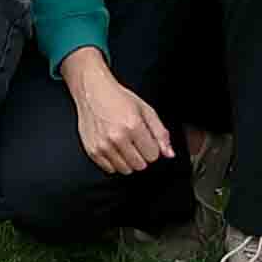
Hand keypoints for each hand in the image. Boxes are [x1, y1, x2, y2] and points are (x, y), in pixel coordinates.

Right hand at [66, 55, 175, 176]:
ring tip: (123, 143)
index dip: (152, 148)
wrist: (92, 91)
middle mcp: (117, 137)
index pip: (153, 156)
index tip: (146, 140)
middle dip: (141, 155)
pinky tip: (113, 147)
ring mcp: (103, 145)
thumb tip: (169, 153)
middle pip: (140, 165)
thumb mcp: (146, 110)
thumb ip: (160, 133)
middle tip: (134, 141)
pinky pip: (110, 169)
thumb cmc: (118, 98)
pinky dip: (114, 162)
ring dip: (128, 160)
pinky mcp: (92, 151)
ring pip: (126, 170)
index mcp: (133, 126)